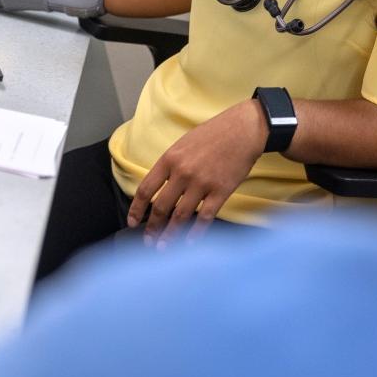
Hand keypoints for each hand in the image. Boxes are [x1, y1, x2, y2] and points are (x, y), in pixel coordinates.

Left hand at [128, 100, 266, 246]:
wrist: (244, 129)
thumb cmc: (214, 133)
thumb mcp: (184, 143)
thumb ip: (171, 164)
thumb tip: (159, 188)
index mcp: (170, 158)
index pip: (145, 189)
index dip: (136, 209)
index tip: (133, 222)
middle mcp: (183, 172)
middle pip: (161, 207)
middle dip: (152, 228)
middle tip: (149, 241)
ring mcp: (202, 183)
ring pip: (180, 216)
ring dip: (170, 235)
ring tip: (164, 247)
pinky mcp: (221, 190)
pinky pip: (205, 217)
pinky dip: (196, 232)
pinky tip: (190, 242)